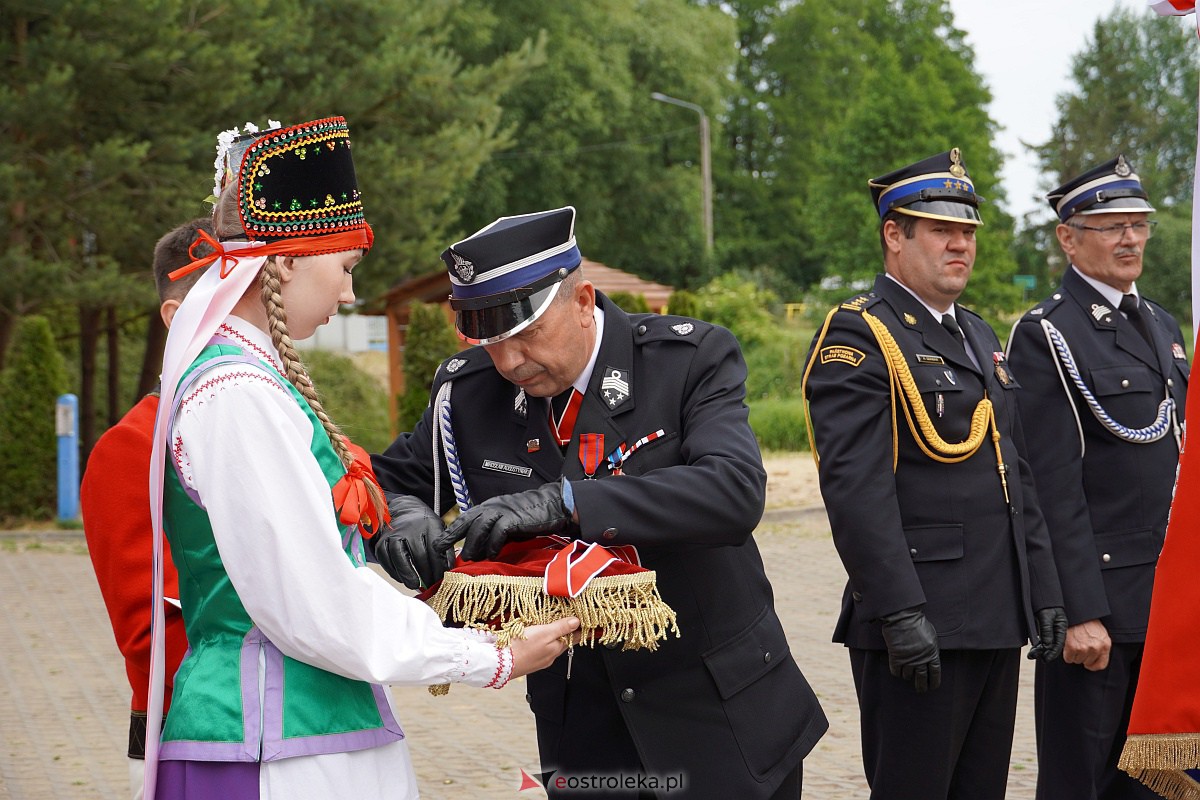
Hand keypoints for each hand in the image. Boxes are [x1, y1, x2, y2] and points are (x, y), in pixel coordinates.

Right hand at [370, 494, 453, 589]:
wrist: (400, 511)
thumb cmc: (423, 525)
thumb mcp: (438, 530)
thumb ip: (445, 549)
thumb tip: (450, 571)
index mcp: (428, 525)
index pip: (436, 550)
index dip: (440, 568)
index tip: (443, 579)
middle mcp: (410, 529)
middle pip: (419, 556)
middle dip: (427, 575)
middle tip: (432, 585)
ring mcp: (393, 535)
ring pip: (401, 559)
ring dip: (410, 576)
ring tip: (417, 585)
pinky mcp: (381, 543)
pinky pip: (387, 562)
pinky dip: (396, 573)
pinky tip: (404, 578)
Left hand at [441, 479, 575, 561]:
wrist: (553, 505)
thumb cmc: (531, 516)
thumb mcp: (508, 523)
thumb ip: (493, 532)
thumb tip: (480, 551)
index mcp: (489, 507)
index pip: (465, 518)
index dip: (451, 531)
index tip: (438, 543)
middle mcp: (492, 507)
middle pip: (466, 521)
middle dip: (451, 536)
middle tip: (441, 550)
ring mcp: (503, 511)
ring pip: (479, 527)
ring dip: (473, 544)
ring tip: (469, 558)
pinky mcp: (514, 519)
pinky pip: (498, 533)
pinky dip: (493, 545)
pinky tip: (492, 555)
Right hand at [508, 617, 581, 678]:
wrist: (499, 664)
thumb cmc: (521, 649)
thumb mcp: (544, 633)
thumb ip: (561, 628)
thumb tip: (577, 623)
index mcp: (556, 649)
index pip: (575, 638)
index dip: (581, 629)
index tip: (588, 624)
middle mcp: (549, 656)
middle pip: (563, 642)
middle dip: (567, 632)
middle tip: (572, 621)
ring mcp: (539, 659)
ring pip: (550, 646)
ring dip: (553, 637)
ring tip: (553, 626)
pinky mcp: (528, 660)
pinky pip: (539, 649)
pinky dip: (541, 642)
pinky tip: (535, 637)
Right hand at [880, 607, 940, 691]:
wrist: (903, 617)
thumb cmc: (918, 623)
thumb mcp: (931, 635)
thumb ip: (931, 648)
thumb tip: (929, 656)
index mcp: (932, 653)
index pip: (935, 673)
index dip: (934, 681)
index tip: (932, 686)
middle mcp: (921, 659)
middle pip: (922, 678)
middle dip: (921, 686)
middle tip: (921, 690)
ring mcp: (908, 659)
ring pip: (908, 675)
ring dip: (907, 676)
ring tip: (907, 674)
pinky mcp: (896, 657)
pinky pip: (896, 671)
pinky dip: (897, 672)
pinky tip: (898, 670)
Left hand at [1027, 606, 1067, 661]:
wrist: (1042, 595)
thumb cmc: (1046, 604)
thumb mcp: (1046, 616)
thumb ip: (1046, 630)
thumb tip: (1046, 645)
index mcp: (1061, 628)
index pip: (1058, 644)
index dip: (1052, 653)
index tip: (1044, 659)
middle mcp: (1057, 630)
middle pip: (1052, 645)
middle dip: (1043, 652)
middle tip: (1032, 656)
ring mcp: (1052, 629)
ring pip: (1047, 643)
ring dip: (1040, 649)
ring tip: (1031, 654)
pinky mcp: (1045, 628)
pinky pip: (1043, 639)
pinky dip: (1039, 644)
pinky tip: (1033, 648)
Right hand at [1063, 618, 1110, 670]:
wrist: (1077, 614)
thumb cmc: (1088, 622)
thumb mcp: (1101, 635)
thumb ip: (1101, 647)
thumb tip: (1096, 659)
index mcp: (1105, 645)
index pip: (1101, 665)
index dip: (1093, 665)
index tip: (1089, 664)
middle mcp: (1096, 648)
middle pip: (1087, 663)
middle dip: (1083, 657)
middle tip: (1080, 647)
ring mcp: (1084, 648)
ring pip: (1077, 661)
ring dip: (1075, 655)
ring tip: (1075, 643)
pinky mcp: (1072, 647)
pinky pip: (1069, 658)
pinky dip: (1067, 654)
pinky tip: (1069, 646)